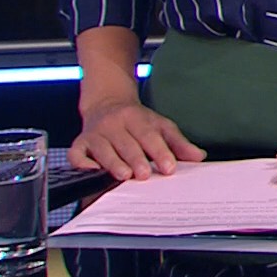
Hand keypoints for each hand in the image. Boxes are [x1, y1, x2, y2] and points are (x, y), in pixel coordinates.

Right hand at [70, 99, 205, 179]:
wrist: (106, 102)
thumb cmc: (136, 120)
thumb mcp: (160, 125)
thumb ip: (178, 143)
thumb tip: (198, 156)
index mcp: (137, 118)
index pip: (150, 135)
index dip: (161, 152)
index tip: (169, 167)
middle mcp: (115, 124)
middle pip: (127, 143)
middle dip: (136, 159)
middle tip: (145, 174)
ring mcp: (96, 133)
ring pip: (103, 148)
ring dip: (113, 162)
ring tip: (124, 175)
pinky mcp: (80, 142)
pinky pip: (77, 153)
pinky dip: (82, 162)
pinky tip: (92, 170)